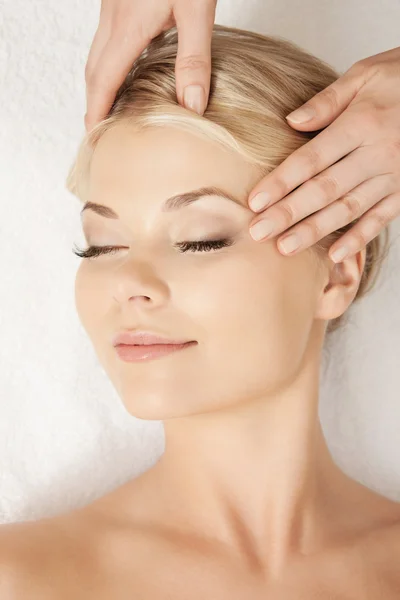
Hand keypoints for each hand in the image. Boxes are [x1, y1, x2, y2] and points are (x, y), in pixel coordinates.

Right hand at [84, 0, 216, 131]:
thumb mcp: (197, 10)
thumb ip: (194, 59)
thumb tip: (192, 107)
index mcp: (128, 26)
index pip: (103, 81)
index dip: (97, 112)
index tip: (96, 138)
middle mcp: (112, 16)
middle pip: (94, 70)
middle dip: (95, 103)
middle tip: (101, 131)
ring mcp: (113, 5)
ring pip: (98, 53)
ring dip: (102, 83)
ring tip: (113, 108)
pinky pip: (108, 37)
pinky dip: (112, 61)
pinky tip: (131, 70)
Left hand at [247, 46, 399, 262]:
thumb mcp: (366, 74)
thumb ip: (328, 100)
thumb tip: (292, 121)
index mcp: (362, 124)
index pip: (312, 159)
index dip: (282, 182)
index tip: (255, 201)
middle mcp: (377, 154)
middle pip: (324, 189)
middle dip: (289, 213)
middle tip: (259, 232)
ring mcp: (394, 176)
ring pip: (348, 209)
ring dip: (315, 230)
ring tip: (285, 247)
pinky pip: (380, 219)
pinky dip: (359, 239)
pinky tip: (335, 254)